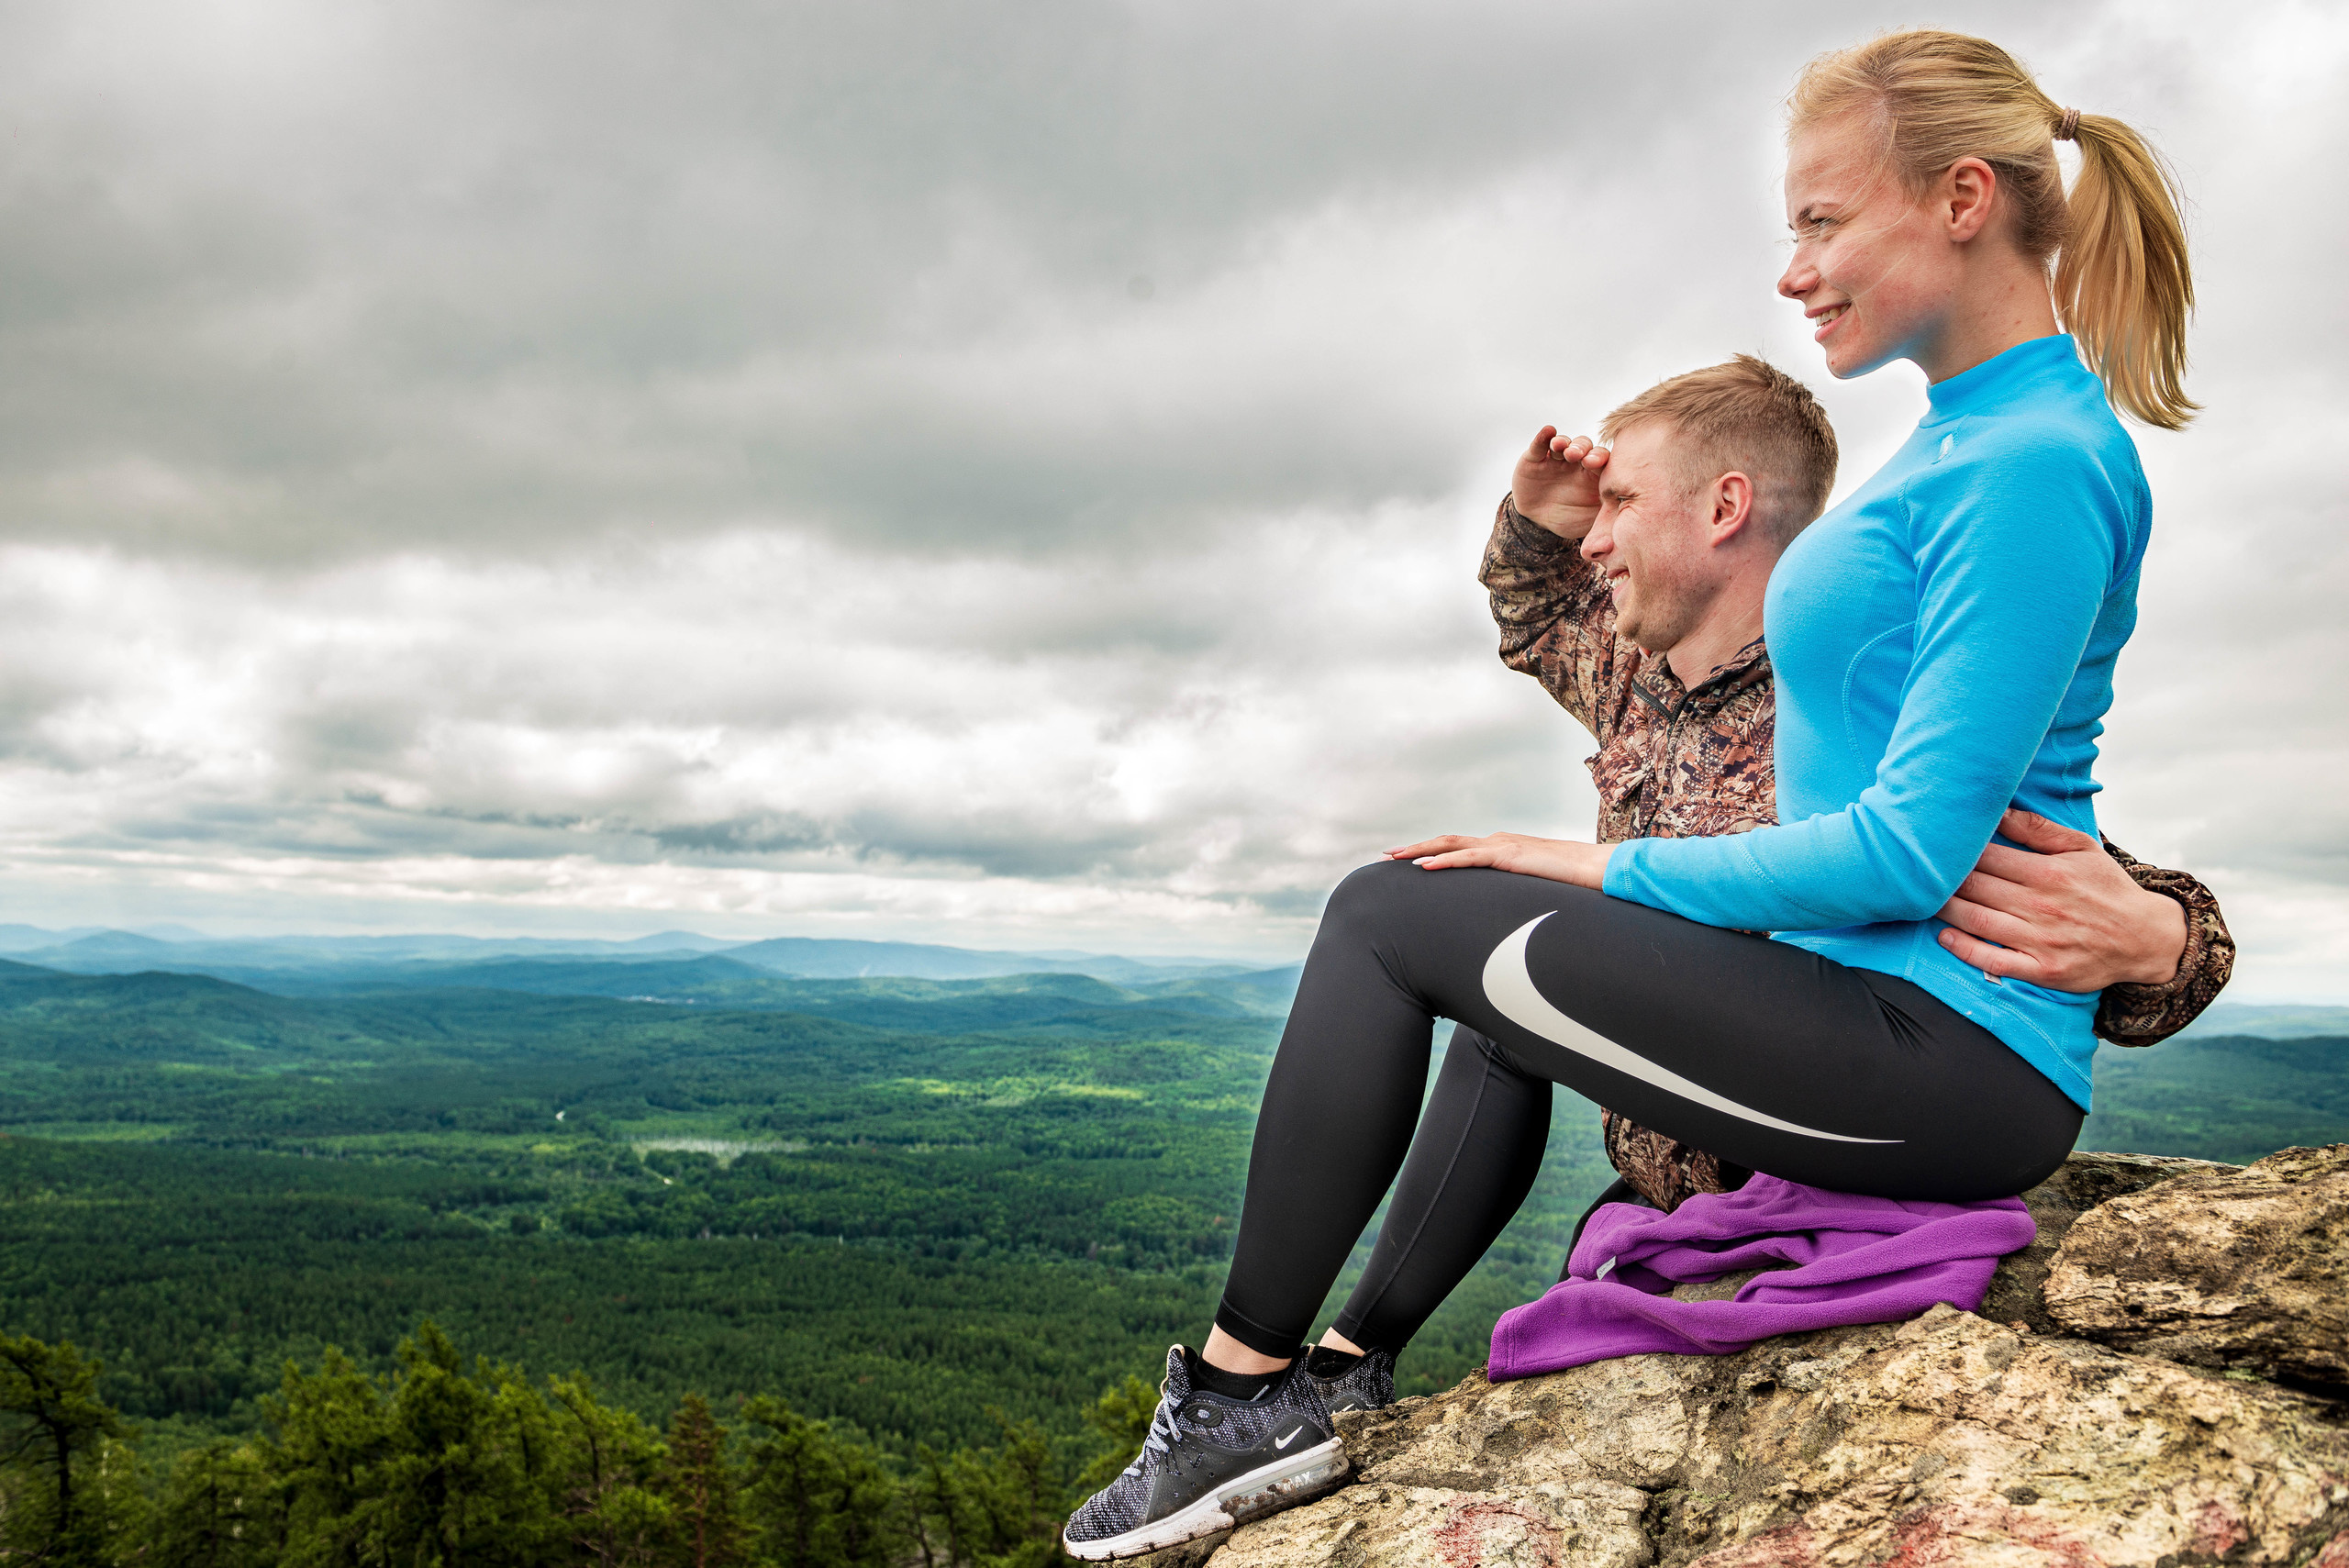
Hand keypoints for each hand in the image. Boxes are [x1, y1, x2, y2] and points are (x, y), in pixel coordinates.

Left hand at [1385, 832, 1614, 889]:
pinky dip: (1444, 862)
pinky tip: (1424, 868)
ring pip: (1451, 846)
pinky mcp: (1509, 856)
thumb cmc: (1568, 882)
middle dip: (1415, 848)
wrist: (1595, 869)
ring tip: (1395, 859)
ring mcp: (1502, 846)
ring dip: (1420, 851)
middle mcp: (1497, 841)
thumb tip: (1500, 911)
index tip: (1405, 861)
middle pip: (1446, 842)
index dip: (1430, 852)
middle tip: (1387, 858)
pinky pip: (1469, 859)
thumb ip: (1512, 893)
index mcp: (1501, 847)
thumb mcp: (1531, 888)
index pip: (1457, 847)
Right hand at [1509, 427, 1608, 540]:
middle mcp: (1577, 462)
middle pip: (1584, 447)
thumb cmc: (1571, 519)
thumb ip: (1608, 517)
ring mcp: (1556, 458)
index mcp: (1594, 474)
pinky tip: (1548, 432)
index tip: (1597, 463)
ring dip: (1563, 442)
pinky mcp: (1535, 457)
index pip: (1602, 460)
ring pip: (1563, 442)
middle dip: (1582, 448)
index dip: (1599, 458)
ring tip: (1561, 447)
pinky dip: (1544, 436)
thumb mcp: (1591, 521)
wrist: (1538, 523)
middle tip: (1578, 456)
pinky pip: (1540, 443)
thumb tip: (1626, 525)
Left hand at [1937, 808, 2188, 990]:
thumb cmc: (2106, 888)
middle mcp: (2042, 906)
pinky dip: (1964, 949)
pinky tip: (1944, 936)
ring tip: (1920, 899)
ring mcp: (2041, 941)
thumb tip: (1995, 809)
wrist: (2145, 938)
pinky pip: (1993, 960)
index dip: (1954, 851)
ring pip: (1976, 921)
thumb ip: (2036, 829)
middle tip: (1914, 870)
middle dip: (1941, 878)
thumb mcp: (2081, 848)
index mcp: (2049, 872)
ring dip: (1943, 909)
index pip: (1986, 856)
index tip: (1931, 844)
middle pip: (1975, 887)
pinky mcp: (2042, 970)